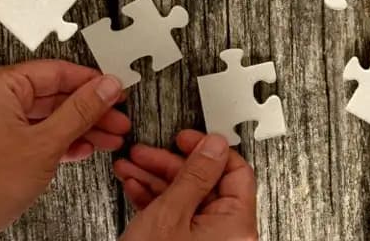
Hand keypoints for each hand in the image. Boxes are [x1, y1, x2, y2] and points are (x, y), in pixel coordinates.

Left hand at [0, 62, 130, 240]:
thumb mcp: (46, 144)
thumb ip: (80, 111)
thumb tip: (105, 87)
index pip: (56, 71)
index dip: (91, 83)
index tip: (113, 90)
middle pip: (53, 94)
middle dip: (88, 110)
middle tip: (115, 117)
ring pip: (46, 115)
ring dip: (78, 127)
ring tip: (106, 136)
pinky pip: (33, 130)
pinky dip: (57, 139)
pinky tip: (80, 147)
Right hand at [114, 131, 258, 240]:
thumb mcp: (170, 214)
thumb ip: (193, 175)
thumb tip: (213, 146)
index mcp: (238, 226)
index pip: (236, 172)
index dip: (208, 150)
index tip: (186, 138)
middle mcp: (229, 237)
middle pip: (206, 184)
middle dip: (170, 165)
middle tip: (147, 152)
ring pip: (187, 200)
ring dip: (157, 180)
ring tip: (131, 167)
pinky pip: (178, 219)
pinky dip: (156, 202)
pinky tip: (136, 188)